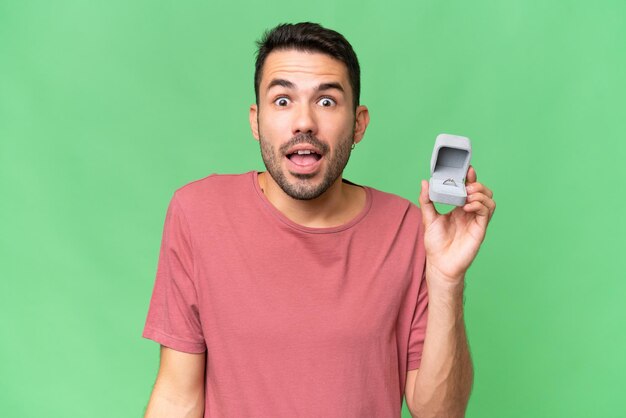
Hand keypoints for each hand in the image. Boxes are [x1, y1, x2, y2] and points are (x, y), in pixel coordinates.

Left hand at [418, 165, 495, 283]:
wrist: (440, 263)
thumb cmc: (435, 243)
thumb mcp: (428, 218)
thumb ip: (426, 200)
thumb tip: (424, 182)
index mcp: (459, 208)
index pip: (470, 189)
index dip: (471, 178)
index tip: (467, 169)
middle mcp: (470, 213)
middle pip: (483, 192)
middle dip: (477, 185)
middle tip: (466, 186)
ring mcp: (476, 221)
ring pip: (489, 200)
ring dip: (480, 194)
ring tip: (468, 196)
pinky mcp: (480, 229)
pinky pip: (487, 212)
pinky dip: (480, 205)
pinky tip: (468, 206)